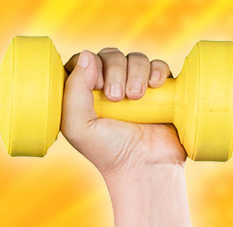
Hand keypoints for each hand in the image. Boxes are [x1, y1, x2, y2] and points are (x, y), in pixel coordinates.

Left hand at [61, 48, 186, 180]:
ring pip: (135, 57)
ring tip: (136, 97)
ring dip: (136, 72)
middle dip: (114, 69)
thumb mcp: (78, 127)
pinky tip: (154, 86)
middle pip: (110, 55)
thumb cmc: (108, 151)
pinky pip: (158, 65)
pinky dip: (156, 70)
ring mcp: (134, 87)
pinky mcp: (158, 89)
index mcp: (83, 96)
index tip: (95, 85)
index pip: (82, 62)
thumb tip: (87, 55)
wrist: (146, 164)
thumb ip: (74, 92)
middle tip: (117, 97)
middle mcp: (107, 88)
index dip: (88, 64)